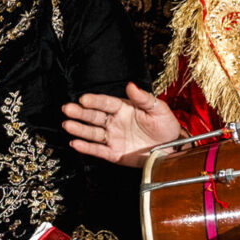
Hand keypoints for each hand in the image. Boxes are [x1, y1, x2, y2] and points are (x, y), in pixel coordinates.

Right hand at [62, 84, 183, 165]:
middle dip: (80, 113)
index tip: (83, 99)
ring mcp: (114, 138)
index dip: (95, 101)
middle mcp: (116, 122)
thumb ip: (143, 98)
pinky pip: (99, 150)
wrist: (173, 148)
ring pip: (93, 133)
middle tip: (67, 109)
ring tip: (67, 124)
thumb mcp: (158, 109)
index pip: (106, 103)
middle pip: (95, 116)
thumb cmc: (166, 126)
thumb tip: (131, 85)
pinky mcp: (115, 153)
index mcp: (125, 109)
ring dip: (79, 129)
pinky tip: (75, 143)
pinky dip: (86, 148)